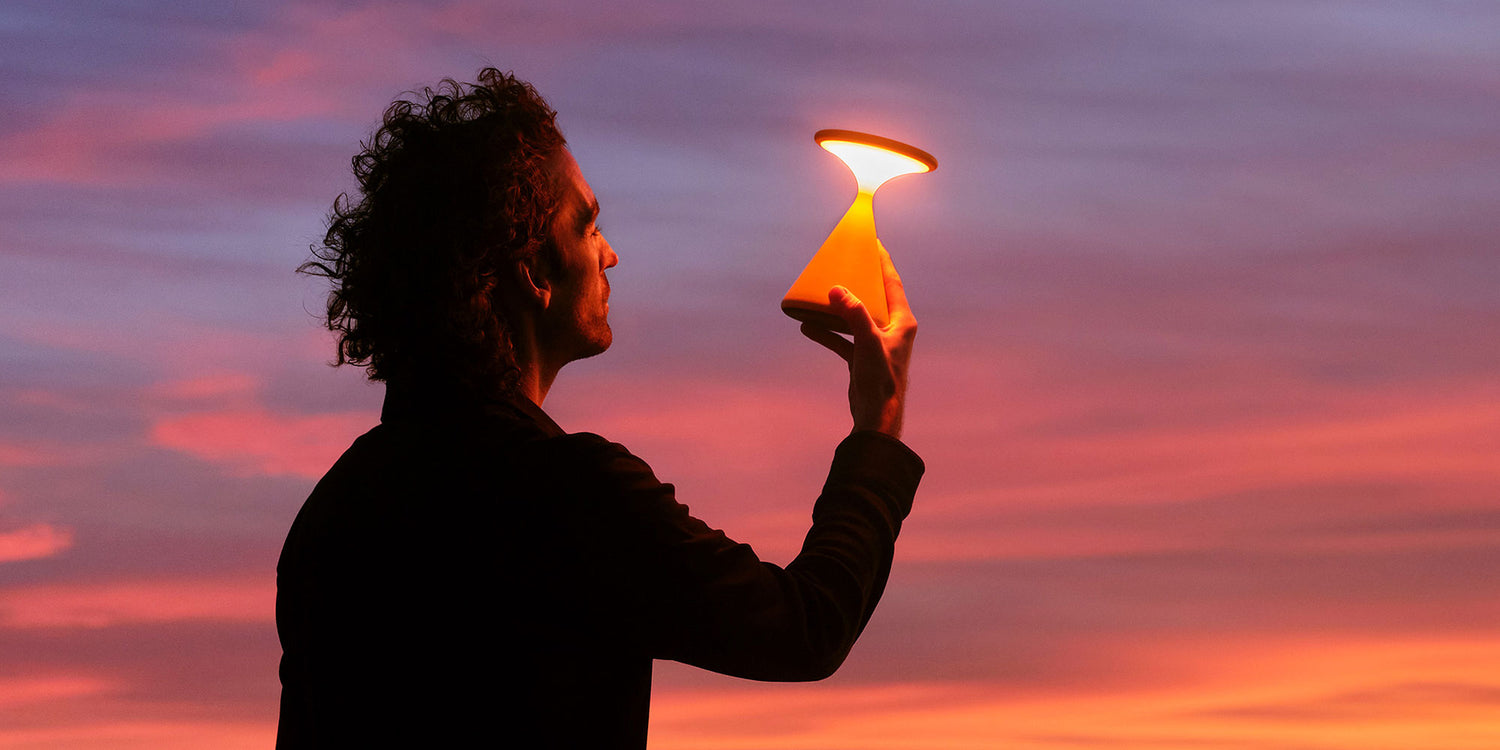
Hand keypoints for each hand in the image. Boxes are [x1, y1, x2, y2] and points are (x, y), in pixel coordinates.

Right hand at [799, 244, 916, 438]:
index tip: (872, 243)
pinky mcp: (862, 357)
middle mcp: (891, 329)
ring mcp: (875, 343)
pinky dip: (827, 332)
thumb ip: (854, 314)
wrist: (877, 418)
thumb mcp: (868, 343)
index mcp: (902, 322)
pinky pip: (842, 338)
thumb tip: (837, 289)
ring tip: (820, 292)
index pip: (892, 283)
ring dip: (837, 307)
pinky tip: (808, 326)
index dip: (882, 261)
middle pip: (872, 296)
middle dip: (856, 281)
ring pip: (854, 317)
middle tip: (842, 262)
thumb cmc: (881, 381)